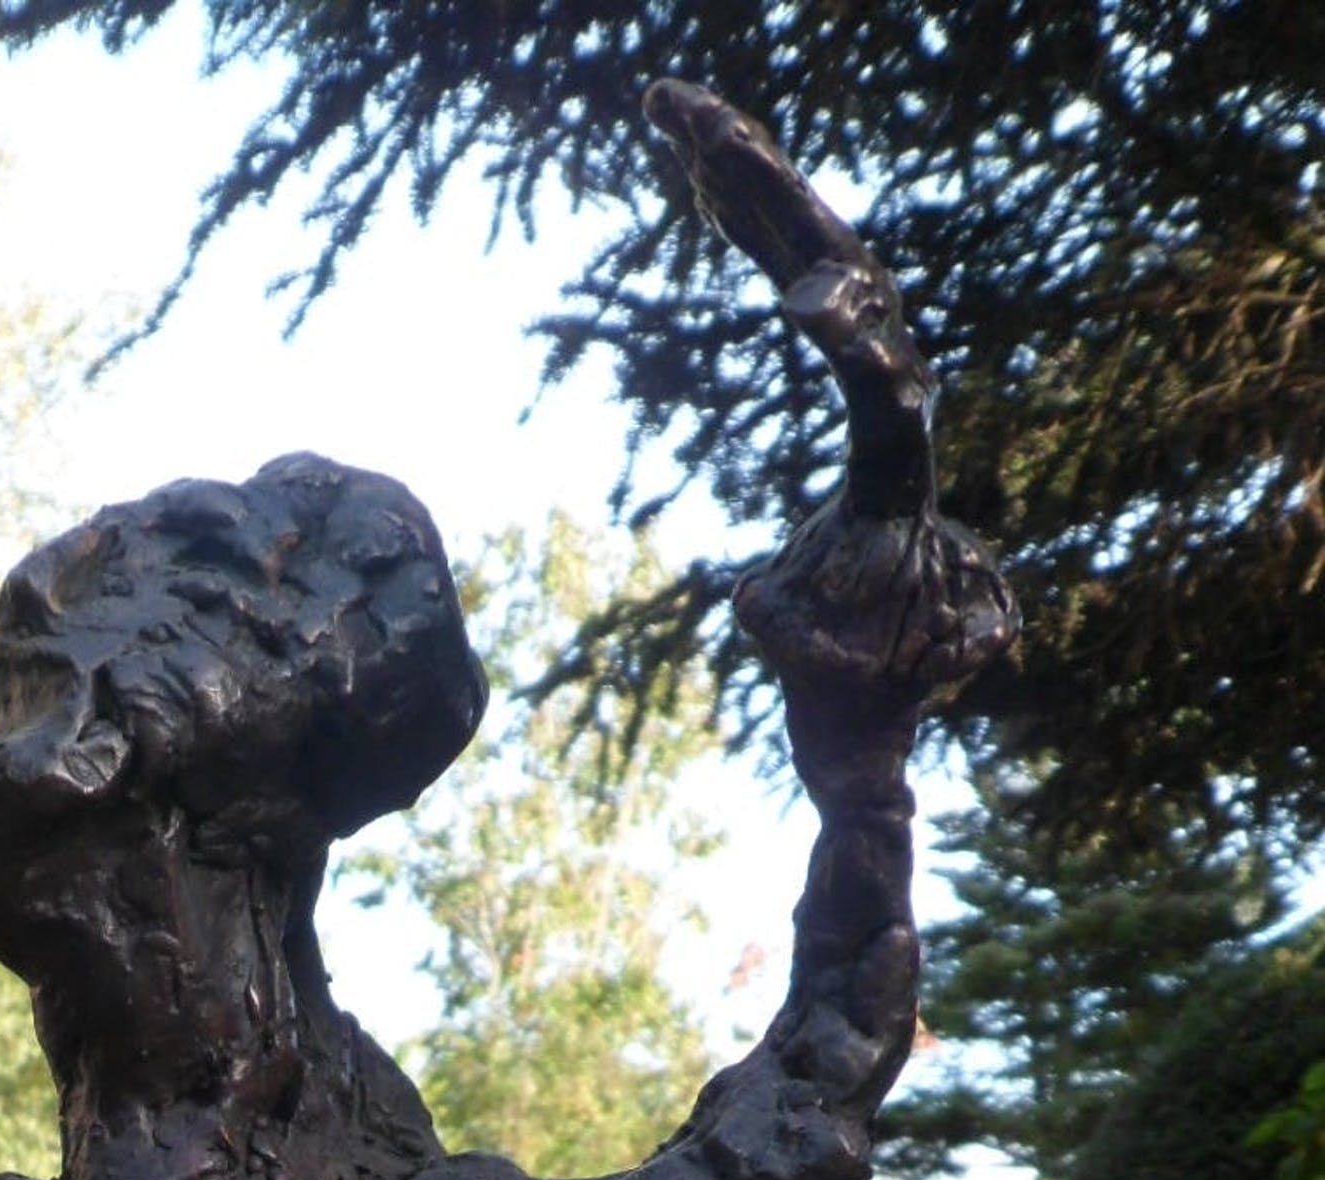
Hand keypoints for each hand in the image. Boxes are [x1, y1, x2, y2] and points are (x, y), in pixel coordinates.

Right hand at [645, 80, 1014, 708]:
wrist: (884, 658)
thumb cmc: (867, 680)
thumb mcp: (831, 680)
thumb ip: (799, 644)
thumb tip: (756, 602)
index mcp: (899, 466)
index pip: (882, 393)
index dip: (851, 350)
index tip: (806, 308)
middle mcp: (893, 389)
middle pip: (845, 276)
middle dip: (778, 210)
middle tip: (711, 138)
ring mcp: (863, 354)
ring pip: (811, 241)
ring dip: (745, 172)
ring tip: (673, 106)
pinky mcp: (828, 337)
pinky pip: (781, 252)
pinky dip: (734, 200)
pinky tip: (681, 144)